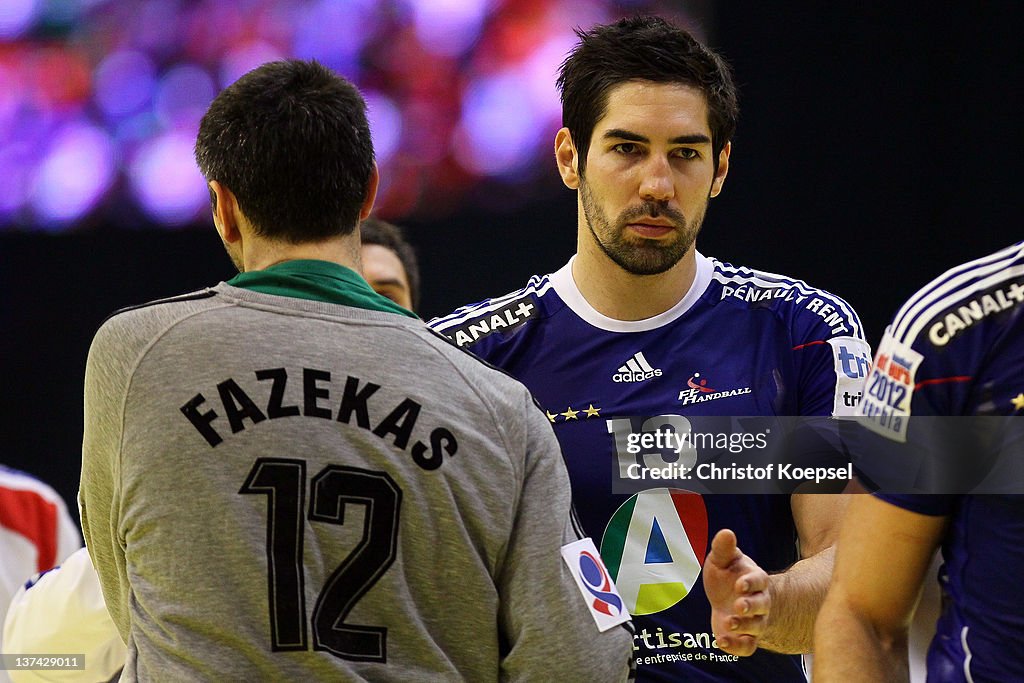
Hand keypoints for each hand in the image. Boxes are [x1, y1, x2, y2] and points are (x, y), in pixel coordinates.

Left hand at [702, 528, 770, 655]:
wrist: (728, 597)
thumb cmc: (728, 575)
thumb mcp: (722, 560)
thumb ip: (724, 548)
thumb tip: (726, 532)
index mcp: (756, 580)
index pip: (759, 581)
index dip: (751, 583)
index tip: (739, 584)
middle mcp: (759, 602)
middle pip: (762, 605)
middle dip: (751, 607)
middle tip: (738, 606)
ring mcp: (754, 621)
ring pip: (756, 627)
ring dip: (744, 626)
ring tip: (728, 623)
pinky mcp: (745, 638)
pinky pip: (747, 647)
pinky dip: (736, 647)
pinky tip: (720, 642)